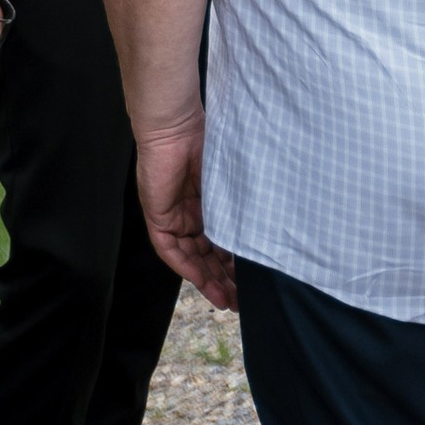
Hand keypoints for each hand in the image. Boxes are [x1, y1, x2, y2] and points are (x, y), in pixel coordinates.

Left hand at [132, 114, 235, 312]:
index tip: (249, 284)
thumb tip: (268, 231)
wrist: (175, 123)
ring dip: (207, 280)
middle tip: (241, 301)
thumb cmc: (205, 140)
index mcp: (206, 204)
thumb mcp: (229, 182)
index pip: (218, 243)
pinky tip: (202, 282)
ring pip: (190, 257)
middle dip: (223, 280)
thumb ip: (239, 206)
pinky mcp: (157, 215)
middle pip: (205, 256)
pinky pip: (169, 249)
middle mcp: (189, 213)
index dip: (232, 265)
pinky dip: (186, 266)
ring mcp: (172, 215)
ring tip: (227, 299)